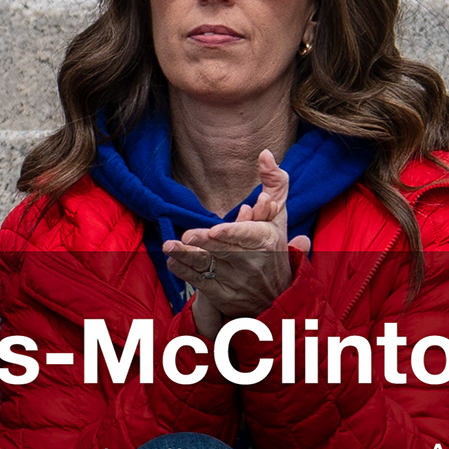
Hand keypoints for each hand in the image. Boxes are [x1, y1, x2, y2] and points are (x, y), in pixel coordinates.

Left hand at [166, 148, 311, 335]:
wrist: (277, 295)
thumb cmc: (273, 245)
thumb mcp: (279, 216)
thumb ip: (276, 183)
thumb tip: (265, 153)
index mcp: (267, 241)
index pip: (249, 236)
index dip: (233, 234)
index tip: (217, 231)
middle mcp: (252, 263)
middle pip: (225, 249)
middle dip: (206, 243)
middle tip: (188, 236)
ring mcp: (236, 281)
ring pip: (208, 265)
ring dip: (187, 256)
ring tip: (170, 246)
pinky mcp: (221, 295)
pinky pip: (198, 281)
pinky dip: (184, 270)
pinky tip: (173, 260)